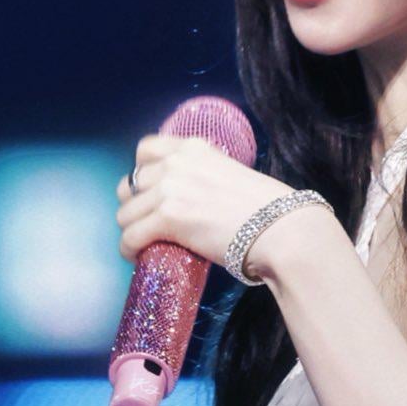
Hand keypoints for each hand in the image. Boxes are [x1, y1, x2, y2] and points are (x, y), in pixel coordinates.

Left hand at [115, 134, 315, 277]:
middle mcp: (177, 163)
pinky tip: (138, 256)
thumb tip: (192, 199)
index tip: (148, 191)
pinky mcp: (167, 218)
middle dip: (135, 205)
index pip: (145, 149)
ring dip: (132, 229)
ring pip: (125, 213)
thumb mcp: (231, 175)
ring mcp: (170, 189)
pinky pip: (130, 236)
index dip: (141, 173)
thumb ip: (205, 178)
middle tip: (147, 224)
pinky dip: (129, 249)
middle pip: (130, 183)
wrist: (281, 230)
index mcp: (194, 149)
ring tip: (144, 244)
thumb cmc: (268, 210)